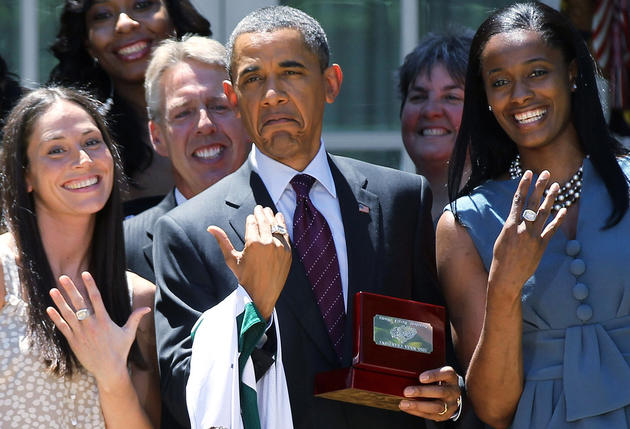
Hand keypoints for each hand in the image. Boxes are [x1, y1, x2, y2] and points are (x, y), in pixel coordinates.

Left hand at [46, 272, 149, 385]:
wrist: (109, 369)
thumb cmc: (120, 351)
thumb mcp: (129, 333)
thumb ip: (136, 318)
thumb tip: (147, 308)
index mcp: (104, 320)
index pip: (96, 298)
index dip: (90, 285)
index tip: (85, 273)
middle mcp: (91, 324)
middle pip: (79, 303)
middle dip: (70, 289)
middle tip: (63, 277)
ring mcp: (81, 333)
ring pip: (68, 314)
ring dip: (60, 301)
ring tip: (53, 290)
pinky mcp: (74, 341)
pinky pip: (63, 327)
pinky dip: (56, 318)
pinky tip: (49, 309)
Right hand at [208, 205, 291, 319]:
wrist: (262, 295)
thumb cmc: (244, 278)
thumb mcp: (231, 259)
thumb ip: (223, 241)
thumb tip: (210, 228)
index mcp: (253, 244)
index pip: (252, 223)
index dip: (251, 219)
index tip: (251, 216)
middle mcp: (268, 243)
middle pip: (264, 221)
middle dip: (261, 213)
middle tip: (260, 207)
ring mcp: (280, 248)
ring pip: (276, 226)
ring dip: (272, 216)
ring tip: (269, 211)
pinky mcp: (288, 252)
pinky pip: (285, 234)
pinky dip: (282, 225)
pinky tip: (279, 218)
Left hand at [399, 366, 461, 420]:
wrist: (450, 395)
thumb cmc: (438, 380)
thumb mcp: (436, 373)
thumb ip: (425, 370)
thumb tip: (405, 370)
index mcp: (451, 377)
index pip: (447, 373)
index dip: (434, 375)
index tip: (421, 377)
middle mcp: (453, 391)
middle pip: (441, 392)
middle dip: (422, 392)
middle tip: (407, 391)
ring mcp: (451, 404)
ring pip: (437, 407)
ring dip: (418, 405)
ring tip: (404, 403)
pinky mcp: (445, 415)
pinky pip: (431, 415)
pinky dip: (416, 411)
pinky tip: (407, 408)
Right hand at [488, 170, 565, 299]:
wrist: (506, 276)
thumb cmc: (500, 257)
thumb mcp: (502, 238)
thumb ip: (512, 226)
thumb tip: (519, 217)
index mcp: (510, 225)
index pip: (517, 200)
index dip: (523, 186)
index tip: (528, 173)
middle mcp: (522, 228)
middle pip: (532, 203)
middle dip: (539, 186)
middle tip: (546, 173)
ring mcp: (533, 236)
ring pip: (544, 213)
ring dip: (551, 198)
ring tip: (557, 186)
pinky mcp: (541, 245)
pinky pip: (552, 229)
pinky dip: (558, 219)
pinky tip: (563, 209)